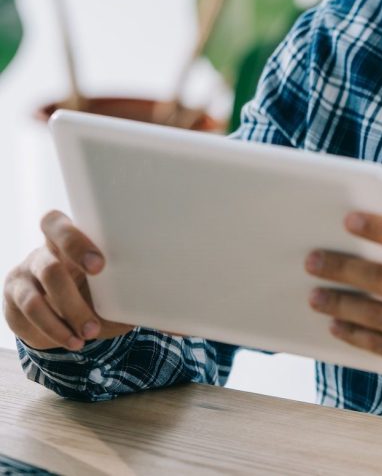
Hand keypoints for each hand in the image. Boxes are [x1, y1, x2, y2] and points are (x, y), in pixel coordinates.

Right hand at [3, 210, 134, 351]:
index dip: (75, 241)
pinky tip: (70, 341)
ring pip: (36, 297)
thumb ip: (139, 290)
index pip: (57, 223)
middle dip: (73, 290)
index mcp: (66, 237)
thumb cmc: (96, 287)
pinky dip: (51, 333)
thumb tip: (183, 325)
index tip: (100, 265)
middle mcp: (41, 253)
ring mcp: (23, 276)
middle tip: (96, 305)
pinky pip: (25, 318)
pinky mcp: (12, 302)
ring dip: (65, 319)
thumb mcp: (113, 282)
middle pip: (48, 263)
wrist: (59, 307)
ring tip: (88, 335)